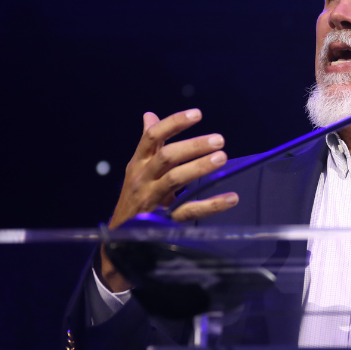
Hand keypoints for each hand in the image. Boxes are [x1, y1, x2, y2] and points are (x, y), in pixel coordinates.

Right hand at [99, 109, 238, 291]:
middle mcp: (142, 177)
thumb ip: (148, 144)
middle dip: (193, 146)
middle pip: (166, 156)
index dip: (174, 123)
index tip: (198, 114)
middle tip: (219, 140)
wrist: (120, 235)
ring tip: (222, 158)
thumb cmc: (134, 195)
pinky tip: (231, 198)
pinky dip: (211, 205)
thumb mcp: (137, 168)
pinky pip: (188, 211)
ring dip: (199, 167)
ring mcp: (151, 198)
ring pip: (175, 179)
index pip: (152, 136)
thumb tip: (149, 115)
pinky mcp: (163, 220)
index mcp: (138, 163)